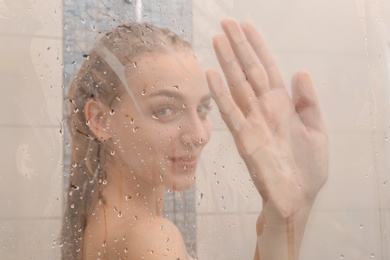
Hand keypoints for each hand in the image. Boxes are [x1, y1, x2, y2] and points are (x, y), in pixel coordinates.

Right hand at [206, 18, 327, 222]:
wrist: (298, 198)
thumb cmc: (307, 168)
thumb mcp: (317, 131)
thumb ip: (308, 103)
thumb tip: (300, 73)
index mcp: (282, 105)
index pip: (267, 69)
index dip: (258, 48)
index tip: (246, 27)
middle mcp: (264, 109)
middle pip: (249, 71)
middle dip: (239, 47)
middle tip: (226, 24)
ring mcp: (253, 122)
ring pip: (237, 86)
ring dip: (227, 63)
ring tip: (217, 40)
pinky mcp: (245, 139)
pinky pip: (231, 112)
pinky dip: (221, 94)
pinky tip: (212, 74)